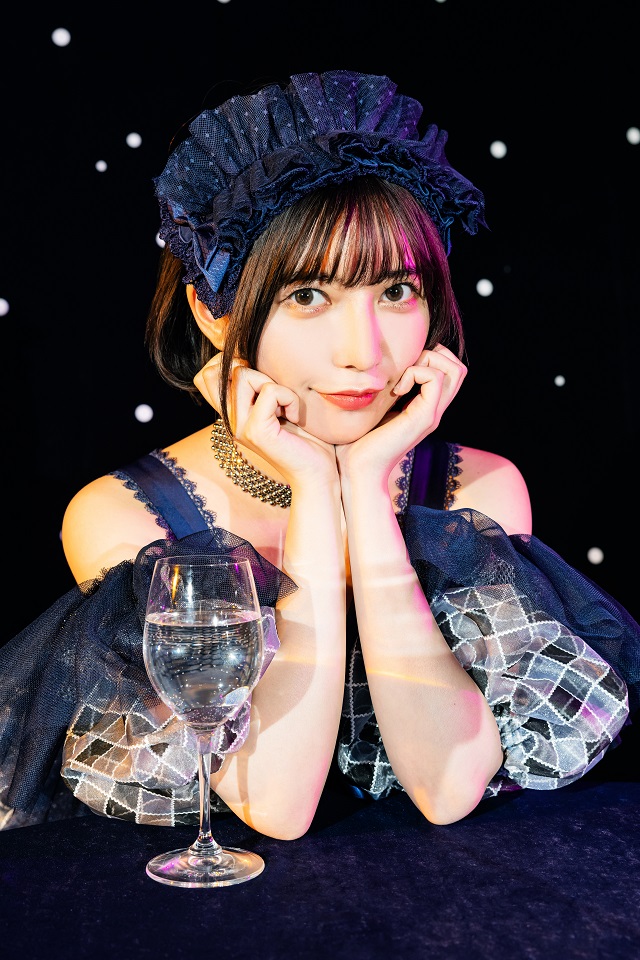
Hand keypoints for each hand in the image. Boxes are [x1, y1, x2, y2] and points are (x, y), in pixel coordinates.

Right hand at [194, 355, 337, 488]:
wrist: (317, 473)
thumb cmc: (304, 438)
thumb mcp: (277, 403)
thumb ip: (259, 386)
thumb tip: (248, 357)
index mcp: (231, 414)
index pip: (204, 377)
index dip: (228, 365)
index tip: (260, 382)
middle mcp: (229, 421)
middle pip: (221, 370)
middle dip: (254, 372)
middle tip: (275, 396)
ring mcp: (239, 427)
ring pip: (242, 376)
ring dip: (273, 384)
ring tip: (284, 408)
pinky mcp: (256, 432)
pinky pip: (270, 391)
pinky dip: (289, 398)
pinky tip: (293, 417)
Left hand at [335, 344, 466, 479]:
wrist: (358, 470)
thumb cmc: (357, 442)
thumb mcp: (373, 409)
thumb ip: (383, 391)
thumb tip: (372, 371)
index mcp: (424, 408)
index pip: (449, 373)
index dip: (430, 358)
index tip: (401, 371)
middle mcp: (433, 410)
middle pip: (459, 369)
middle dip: (434, 354)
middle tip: (407, 369)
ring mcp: (432, 414)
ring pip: (455, 370)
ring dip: (426, 361)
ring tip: (403, 379)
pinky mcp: (424, 418)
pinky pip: (434, 379)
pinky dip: (415, 374)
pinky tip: (396, 391)